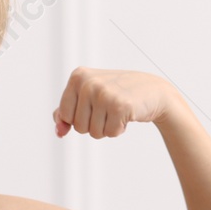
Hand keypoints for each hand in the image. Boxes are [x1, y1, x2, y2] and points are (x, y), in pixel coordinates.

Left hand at [52, 67, 172, 138]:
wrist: (152, 90)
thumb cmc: (117, 94)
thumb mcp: (88, 96)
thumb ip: (66, 112)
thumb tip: (59, 131)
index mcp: (77, 77)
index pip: (64, 115)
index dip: (79, 118)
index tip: (93, 106)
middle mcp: (88, 83)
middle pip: (79, 127)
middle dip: (94, 125)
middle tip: (108, 108)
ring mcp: (104, 93)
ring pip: (94, 132)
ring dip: (106, 128)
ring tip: (116, 111)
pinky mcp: (120, 106)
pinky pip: (110, 133)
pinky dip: (119, 129)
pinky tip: (126, 115)